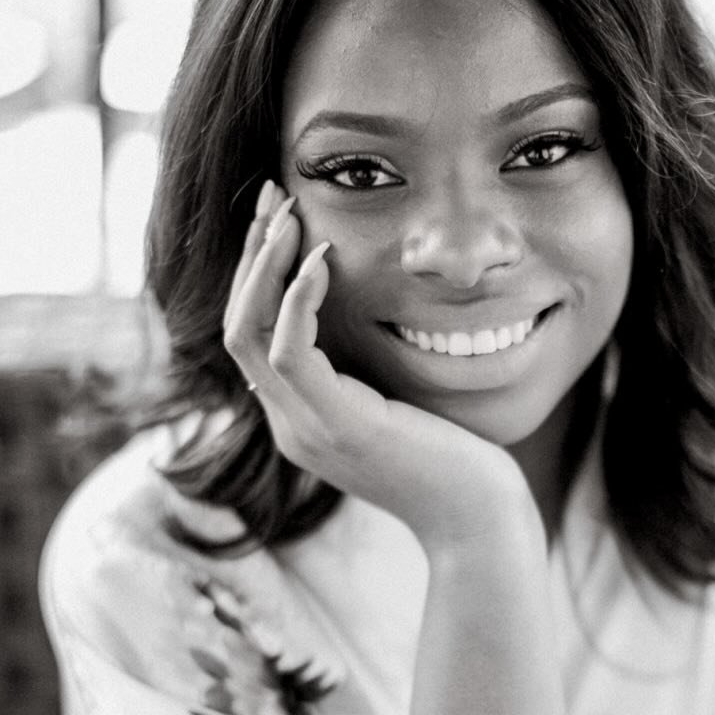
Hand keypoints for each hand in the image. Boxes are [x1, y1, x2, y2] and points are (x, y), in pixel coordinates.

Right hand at [223, 181, 541, 559]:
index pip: (251, 334)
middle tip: (271, 196)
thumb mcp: (397, 401)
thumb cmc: (453, 457)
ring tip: (288, 213)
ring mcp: (305, 428)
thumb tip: (365, 313)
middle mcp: (289, 423)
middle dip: (250, 255)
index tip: (278, 218)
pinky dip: (299, 298)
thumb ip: (365, 368)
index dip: (256, 272)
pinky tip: (323, 258)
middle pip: (236, 324)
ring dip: (263, 265)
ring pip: (247, 331)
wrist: (478, 519)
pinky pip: (290, 350)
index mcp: (300, 416)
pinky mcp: (335, 426)